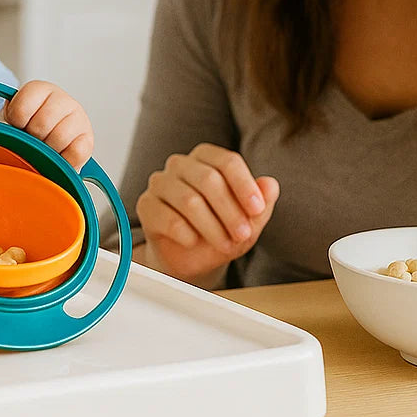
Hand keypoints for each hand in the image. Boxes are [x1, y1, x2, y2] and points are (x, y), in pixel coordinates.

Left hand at [1, 80, 93, 169]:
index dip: (16, 123)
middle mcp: (62, 99)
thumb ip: (5, 122)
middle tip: (32, 140)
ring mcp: (78, 117)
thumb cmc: (27, 126)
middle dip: (33, 138)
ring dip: (48, 150)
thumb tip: (1, 134)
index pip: (21, 110)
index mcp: (39, 89)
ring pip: (58, 139)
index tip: (17, 126)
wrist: (47, 133)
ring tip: (46, 148)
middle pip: (41, 125)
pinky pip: (76, 152)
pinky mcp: (87, 138)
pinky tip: (59, 156)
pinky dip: (65, 160)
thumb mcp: (12, 118)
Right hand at [136, 144, 278, 282]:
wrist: (191, 258)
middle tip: (244, 234)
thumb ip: (262, 202)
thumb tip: (271, 184)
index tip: (257, 209)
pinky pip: (166, 217)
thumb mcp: (248, 221)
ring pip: (189, 200)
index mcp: (207, 158)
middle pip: (208, 179)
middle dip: (231, 211)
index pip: (227, 161)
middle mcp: (181, 164)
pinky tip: (193, 242)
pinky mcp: (146, 205)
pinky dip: (186, 234)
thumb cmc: (220, 231)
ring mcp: (160, 183)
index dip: (244, 185)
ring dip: (213, 227)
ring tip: (225, 245)